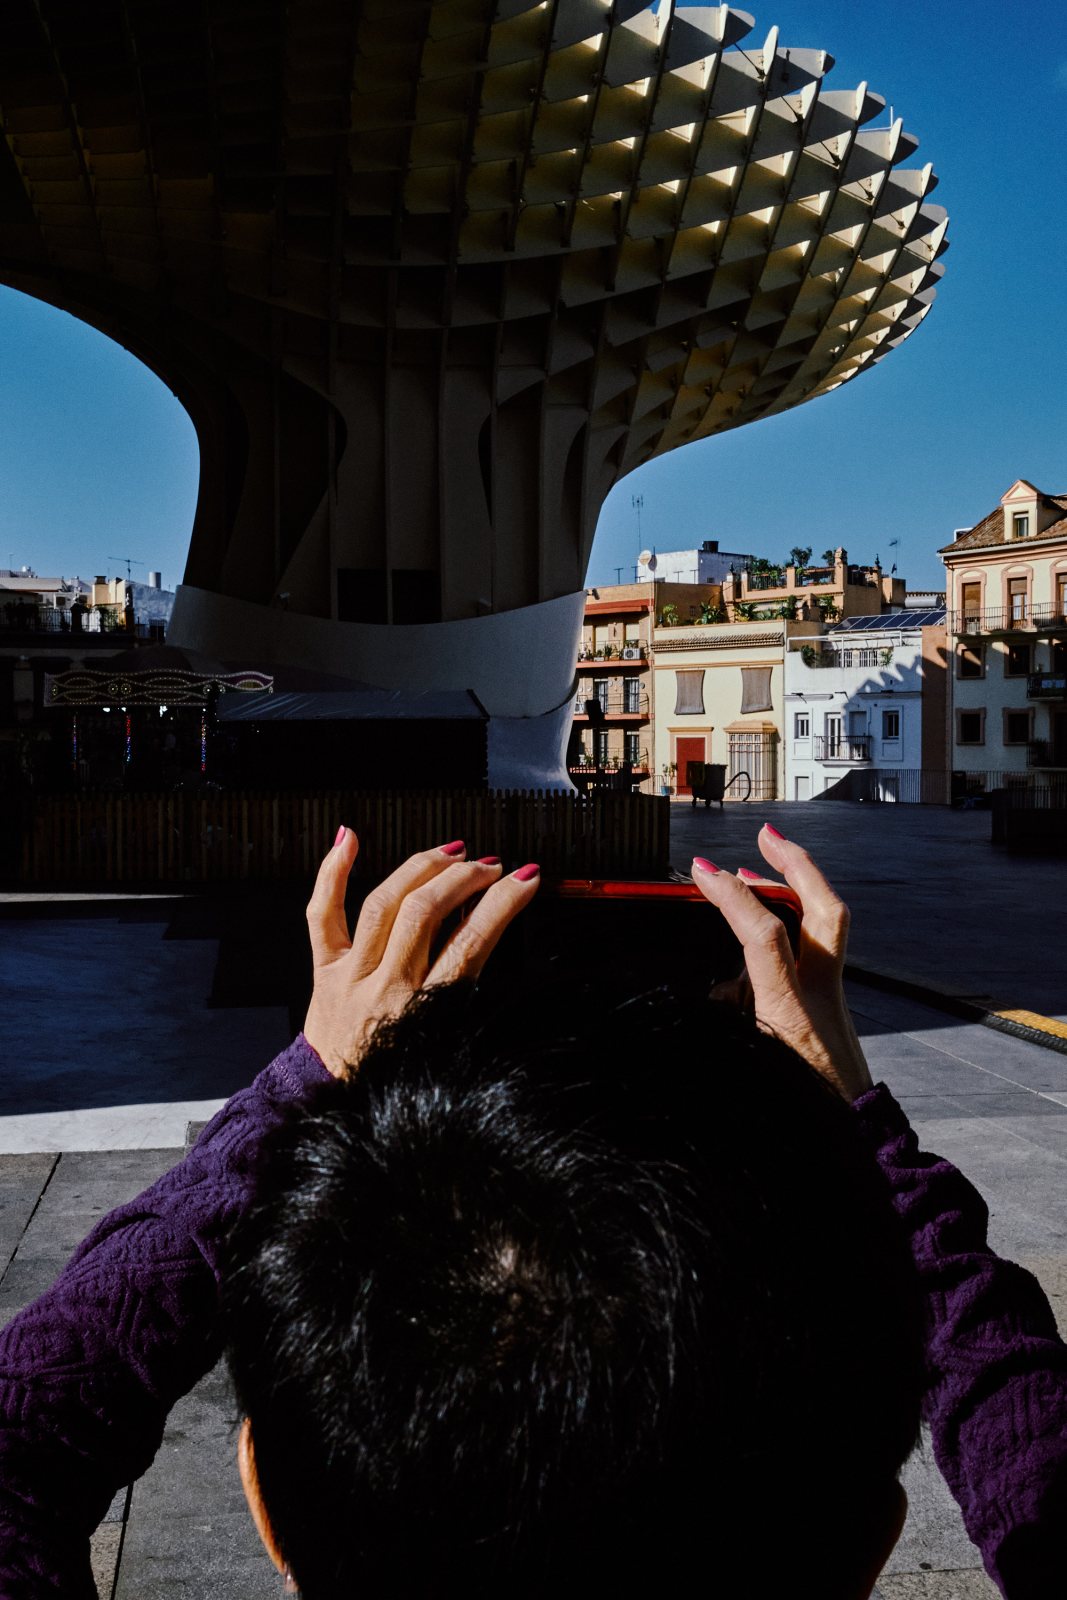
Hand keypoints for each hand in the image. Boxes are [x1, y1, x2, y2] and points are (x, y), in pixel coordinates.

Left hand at [303, 831, 540, 1076]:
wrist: (335, 1099)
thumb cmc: (393, 1073)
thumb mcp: (446, 1039)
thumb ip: (463, 989)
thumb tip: (487, 929)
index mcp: (423, 1013)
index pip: (470, 944)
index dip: (502, 905)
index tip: (526, 879)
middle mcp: (385, 988)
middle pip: (425, 914)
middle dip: (463, 879)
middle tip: (489, 866)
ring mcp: (351, 974)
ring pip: (383, 904)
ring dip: (422, 869)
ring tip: (452, 853)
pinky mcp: (324, 969)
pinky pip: (322, 914)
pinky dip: (332, 872)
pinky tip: (350, 839)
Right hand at [691, 827, 872, 1102]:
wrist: (862, 1158)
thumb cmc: (806, 1128)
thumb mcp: (748, 1078)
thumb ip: (721, 1031)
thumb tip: (706, 998)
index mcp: (795, 1014)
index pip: (764, 936)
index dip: (731, 898)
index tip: (704, 873)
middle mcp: (823, 999)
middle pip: (824, 911)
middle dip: (795, 865)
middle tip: (766, 836)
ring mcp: (833, 1004)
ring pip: (824, 929)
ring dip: (791, 895)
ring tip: (750, 879)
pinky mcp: (831, 1016)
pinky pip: (813, 957)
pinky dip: (785, 938)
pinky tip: (749, 958)